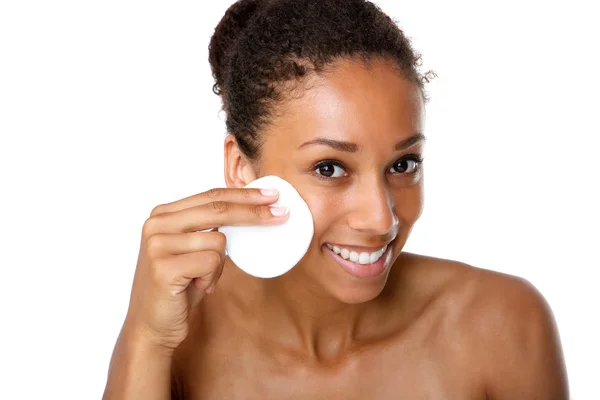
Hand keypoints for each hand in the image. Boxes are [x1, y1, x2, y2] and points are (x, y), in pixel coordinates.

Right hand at [122, 187, 288, 351]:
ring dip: (218, 265)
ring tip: (201, 279)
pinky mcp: (164, 267)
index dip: (243, 194)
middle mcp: (156, 224)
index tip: (272, 195)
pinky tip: (195, 287)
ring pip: (218, 240)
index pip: (211, 195)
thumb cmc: (178, 288)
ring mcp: (158, 244)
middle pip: (217, 208)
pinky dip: (211, 277)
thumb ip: (209, 227)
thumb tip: (253, 208)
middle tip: (281, 214)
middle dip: (254, 211)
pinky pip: (211, 261)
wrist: (151, 326)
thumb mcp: (193, 250)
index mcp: (163, 215)